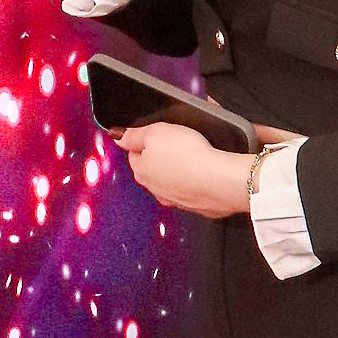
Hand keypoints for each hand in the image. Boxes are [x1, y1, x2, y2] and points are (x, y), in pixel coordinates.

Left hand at [113, 120, 253, 220]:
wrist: (220, 180)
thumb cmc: (190, 156)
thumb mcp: (156, 132)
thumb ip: (134, 135)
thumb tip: (117, 136)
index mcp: (142, 171)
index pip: (135, 154)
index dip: (145, 142)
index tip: (158, 136)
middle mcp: (156, 189)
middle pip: (153, 169)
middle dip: (162, 157)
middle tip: (178, 144)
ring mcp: (176, 200)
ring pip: (172, 181)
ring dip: (179, 171)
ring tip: (193, 157)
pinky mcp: (196, 205)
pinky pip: (192, 191)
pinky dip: (196, 182)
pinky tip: (205, 172)